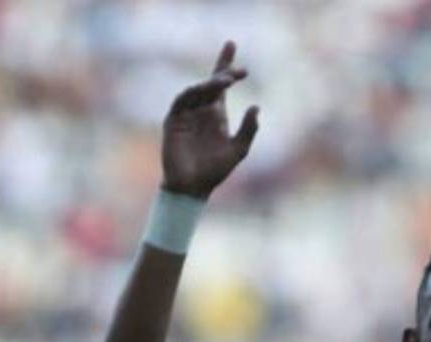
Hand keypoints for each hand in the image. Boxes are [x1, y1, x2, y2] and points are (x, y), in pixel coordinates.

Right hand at [161, 41, 258, 198]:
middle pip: (210, 83)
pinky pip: (181, 101)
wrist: (193, 187)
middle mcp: (201, 110)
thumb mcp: (238, 150)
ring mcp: (186, 114)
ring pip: (198, 91)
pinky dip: (192, 92)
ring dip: (210, 84)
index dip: (227, 68)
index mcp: (216, 115)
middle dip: (222, 71)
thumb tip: (256, 107)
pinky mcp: (173, 121)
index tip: (243, 65)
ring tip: (226, 81)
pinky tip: (204, 89)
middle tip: (236, 72)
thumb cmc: (215, 171)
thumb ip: (249, 130)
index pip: (221, 86)